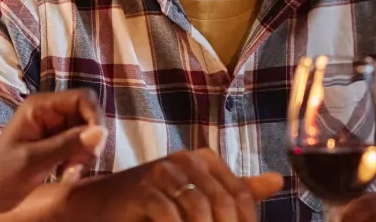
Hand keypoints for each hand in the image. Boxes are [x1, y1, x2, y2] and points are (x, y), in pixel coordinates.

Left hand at [0, 90, 107, 212]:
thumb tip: (102, 132)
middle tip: (77, 166)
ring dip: (85, 156)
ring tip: (68, 175)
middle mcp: (50, 112)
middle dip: (90, 142)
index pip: (83, 98)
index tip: (95, 146)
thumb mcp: (34, 160)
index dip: (95, 118)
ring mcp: (54, 128)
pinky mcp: (57, 145)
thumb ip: (68, 144)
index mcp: (40, 106)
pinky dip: (79, 162)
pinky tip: (66, 176)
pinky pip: (80, 147)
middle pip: (89, 116)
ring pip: (88, 134)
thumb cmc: (2, 174)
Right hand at [46, 150, 282, 221]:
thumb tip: (278, 180)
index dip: (246, 221)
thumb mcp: (195, 199)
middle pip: (224, 202)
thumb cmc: (149, 204)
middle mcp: (186, 159)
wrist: (98, 206)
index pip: (242, 193)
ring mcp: (163, 171)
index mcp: (204, 160)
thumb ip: (234, 191)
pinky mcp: (142, 187)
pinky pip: (170, 213)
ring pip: (200, 208)